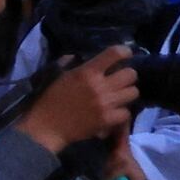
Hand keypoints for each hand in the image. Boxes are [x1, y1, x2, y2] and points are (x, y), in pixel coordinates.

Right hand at [14, 45, 140, 155]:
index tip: (124, 55)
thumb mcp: (59, 75)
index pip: (116, 53)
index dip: (124, 52)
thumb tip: (83, 56)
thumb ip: (71, 62)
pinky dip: (122, 112)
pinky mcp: (108, 120)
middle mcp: (100, 86)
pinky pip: (127, 112)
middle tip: (119, 80)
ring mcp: (106, 103)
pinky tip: (114, 112)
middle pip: (131, 74)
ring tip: (118, 96)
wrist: (46, 127)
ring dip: (126, 93)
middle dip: (126, 76)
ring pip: (133, 92)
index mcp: (87, 72)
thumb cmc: (50, 99)